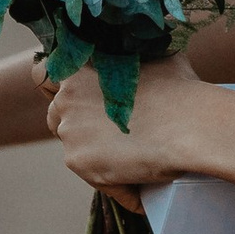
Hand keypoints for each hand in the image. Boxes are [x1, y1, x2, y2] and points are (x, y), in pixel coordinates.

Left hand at [46, 52, 220, 196]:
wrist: (189, 125)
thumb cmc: (180, 89)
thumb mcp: (158, 57)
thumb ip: (141, 55)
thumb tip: (155, 47)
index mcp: (80, 69)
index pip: (45, 75)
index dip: (61, 90)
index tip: (79, 102)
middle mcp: (66, 98)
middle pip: (56, 117)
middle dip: (77, 127)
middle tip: (109, 137)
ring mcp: (70, 131)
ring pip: (75, 148)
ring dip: (96, 157)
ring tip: (134, 165)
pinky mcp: (78, 161)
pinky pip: (95, 178)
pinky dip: (118, 184)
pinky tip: (142, 186)